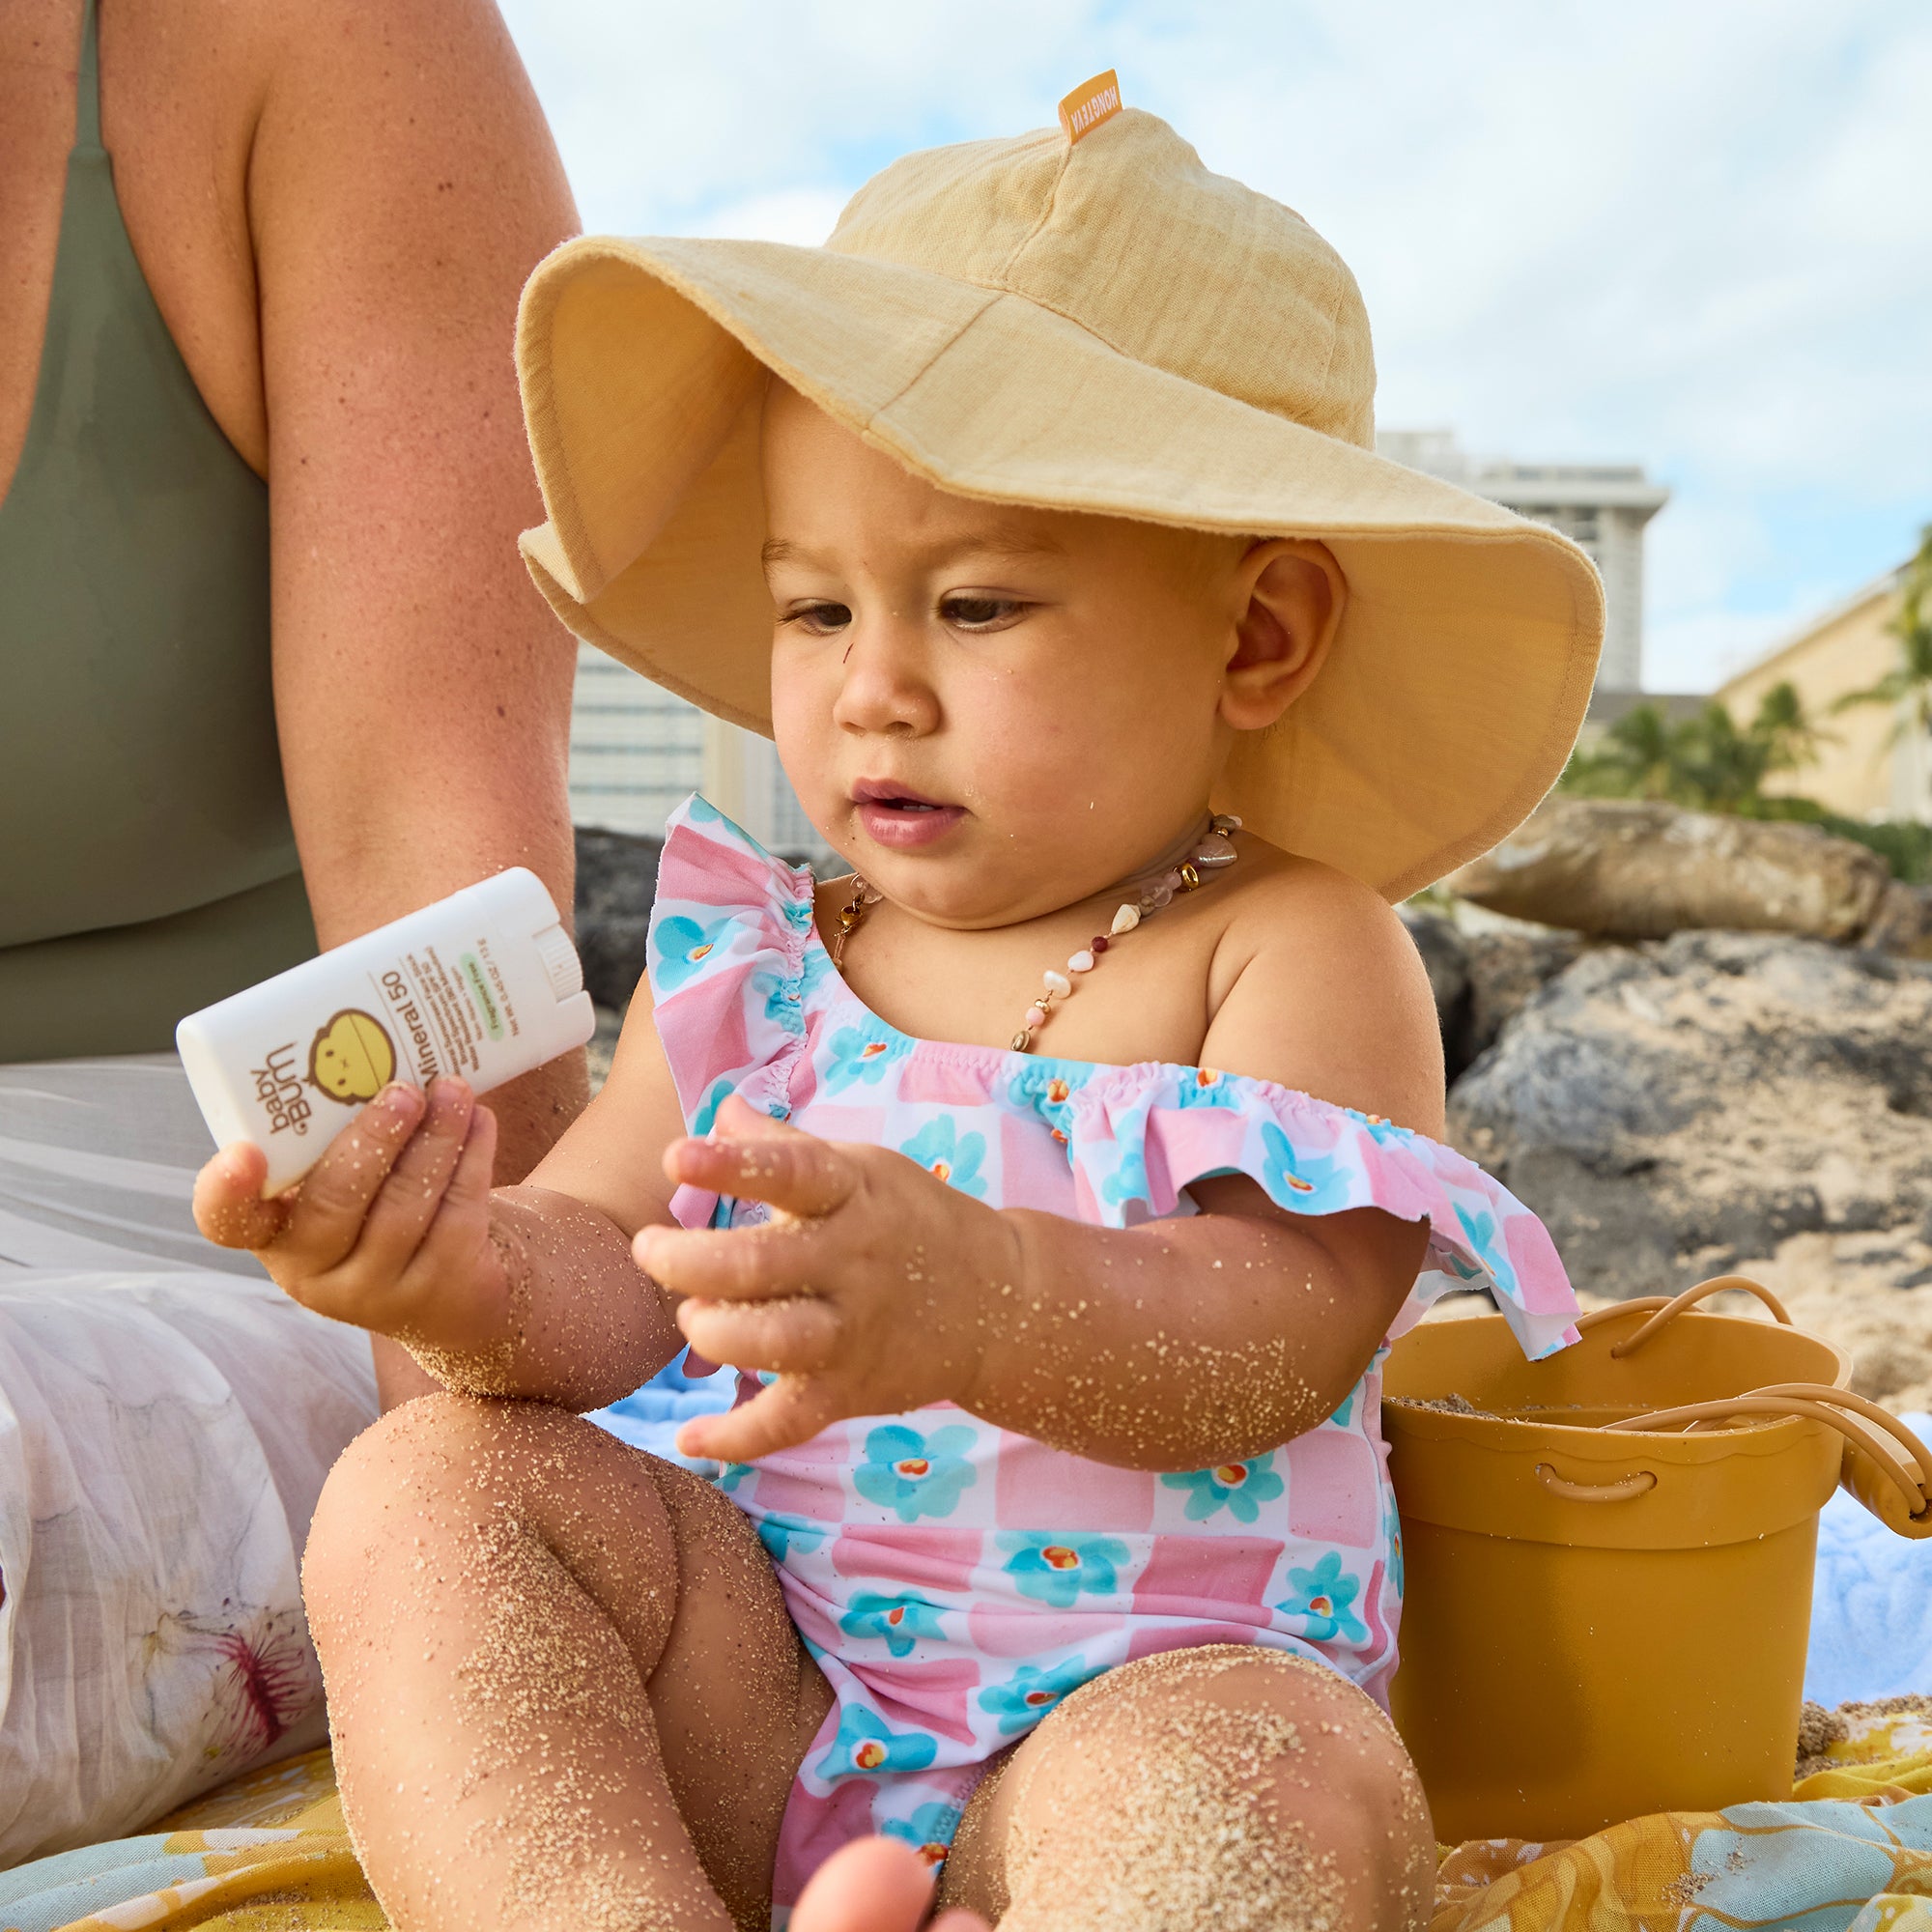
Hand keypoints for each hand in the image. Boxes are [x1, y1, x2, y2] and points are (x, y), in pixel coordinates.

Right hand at [191, 1078, 505, 1352]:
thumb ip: (336, 1120)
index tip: (243, 1153)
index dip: (227, 1191)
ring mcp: (378, 1291)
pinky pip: (457, 1219)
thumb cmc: (382, 1201)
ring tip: (453, 1089)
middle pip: (333, 1205)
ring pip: (404, 1209)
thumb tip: (361, 1008)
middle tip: (403, 1090)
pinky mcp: (441, 1290)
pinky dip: (472, 1162)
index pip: (228, 1222)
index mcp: (272, 1231)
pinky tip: (480, 1123)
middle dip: (371, 1140)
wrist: (453, 1279)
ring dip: (435, 1140)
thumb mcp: (344, 1173)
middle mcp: (313, 1272)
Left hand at [635, 1097, 1015, 1462]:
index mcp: (852, 1194)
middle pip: (760, 1265)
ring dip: (714, 1332)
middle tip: (649, 1249)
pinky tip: (690, 1437)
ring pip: (773, 1341)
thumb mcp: (862, 1168)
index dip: (732, 1165)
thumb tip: (722, 1108)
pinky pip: (789, 1423)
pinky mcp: (852, 1390)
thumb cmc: (911, 1221)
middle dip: (688, 1261)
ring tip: (692, 1318)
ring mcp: (854, 1330)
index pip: (791, 1172)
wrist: (1000, 1302)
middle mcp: (853, 1261)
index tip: (677, 1156)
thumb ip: (786, 1143)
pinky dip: (736, 1438)